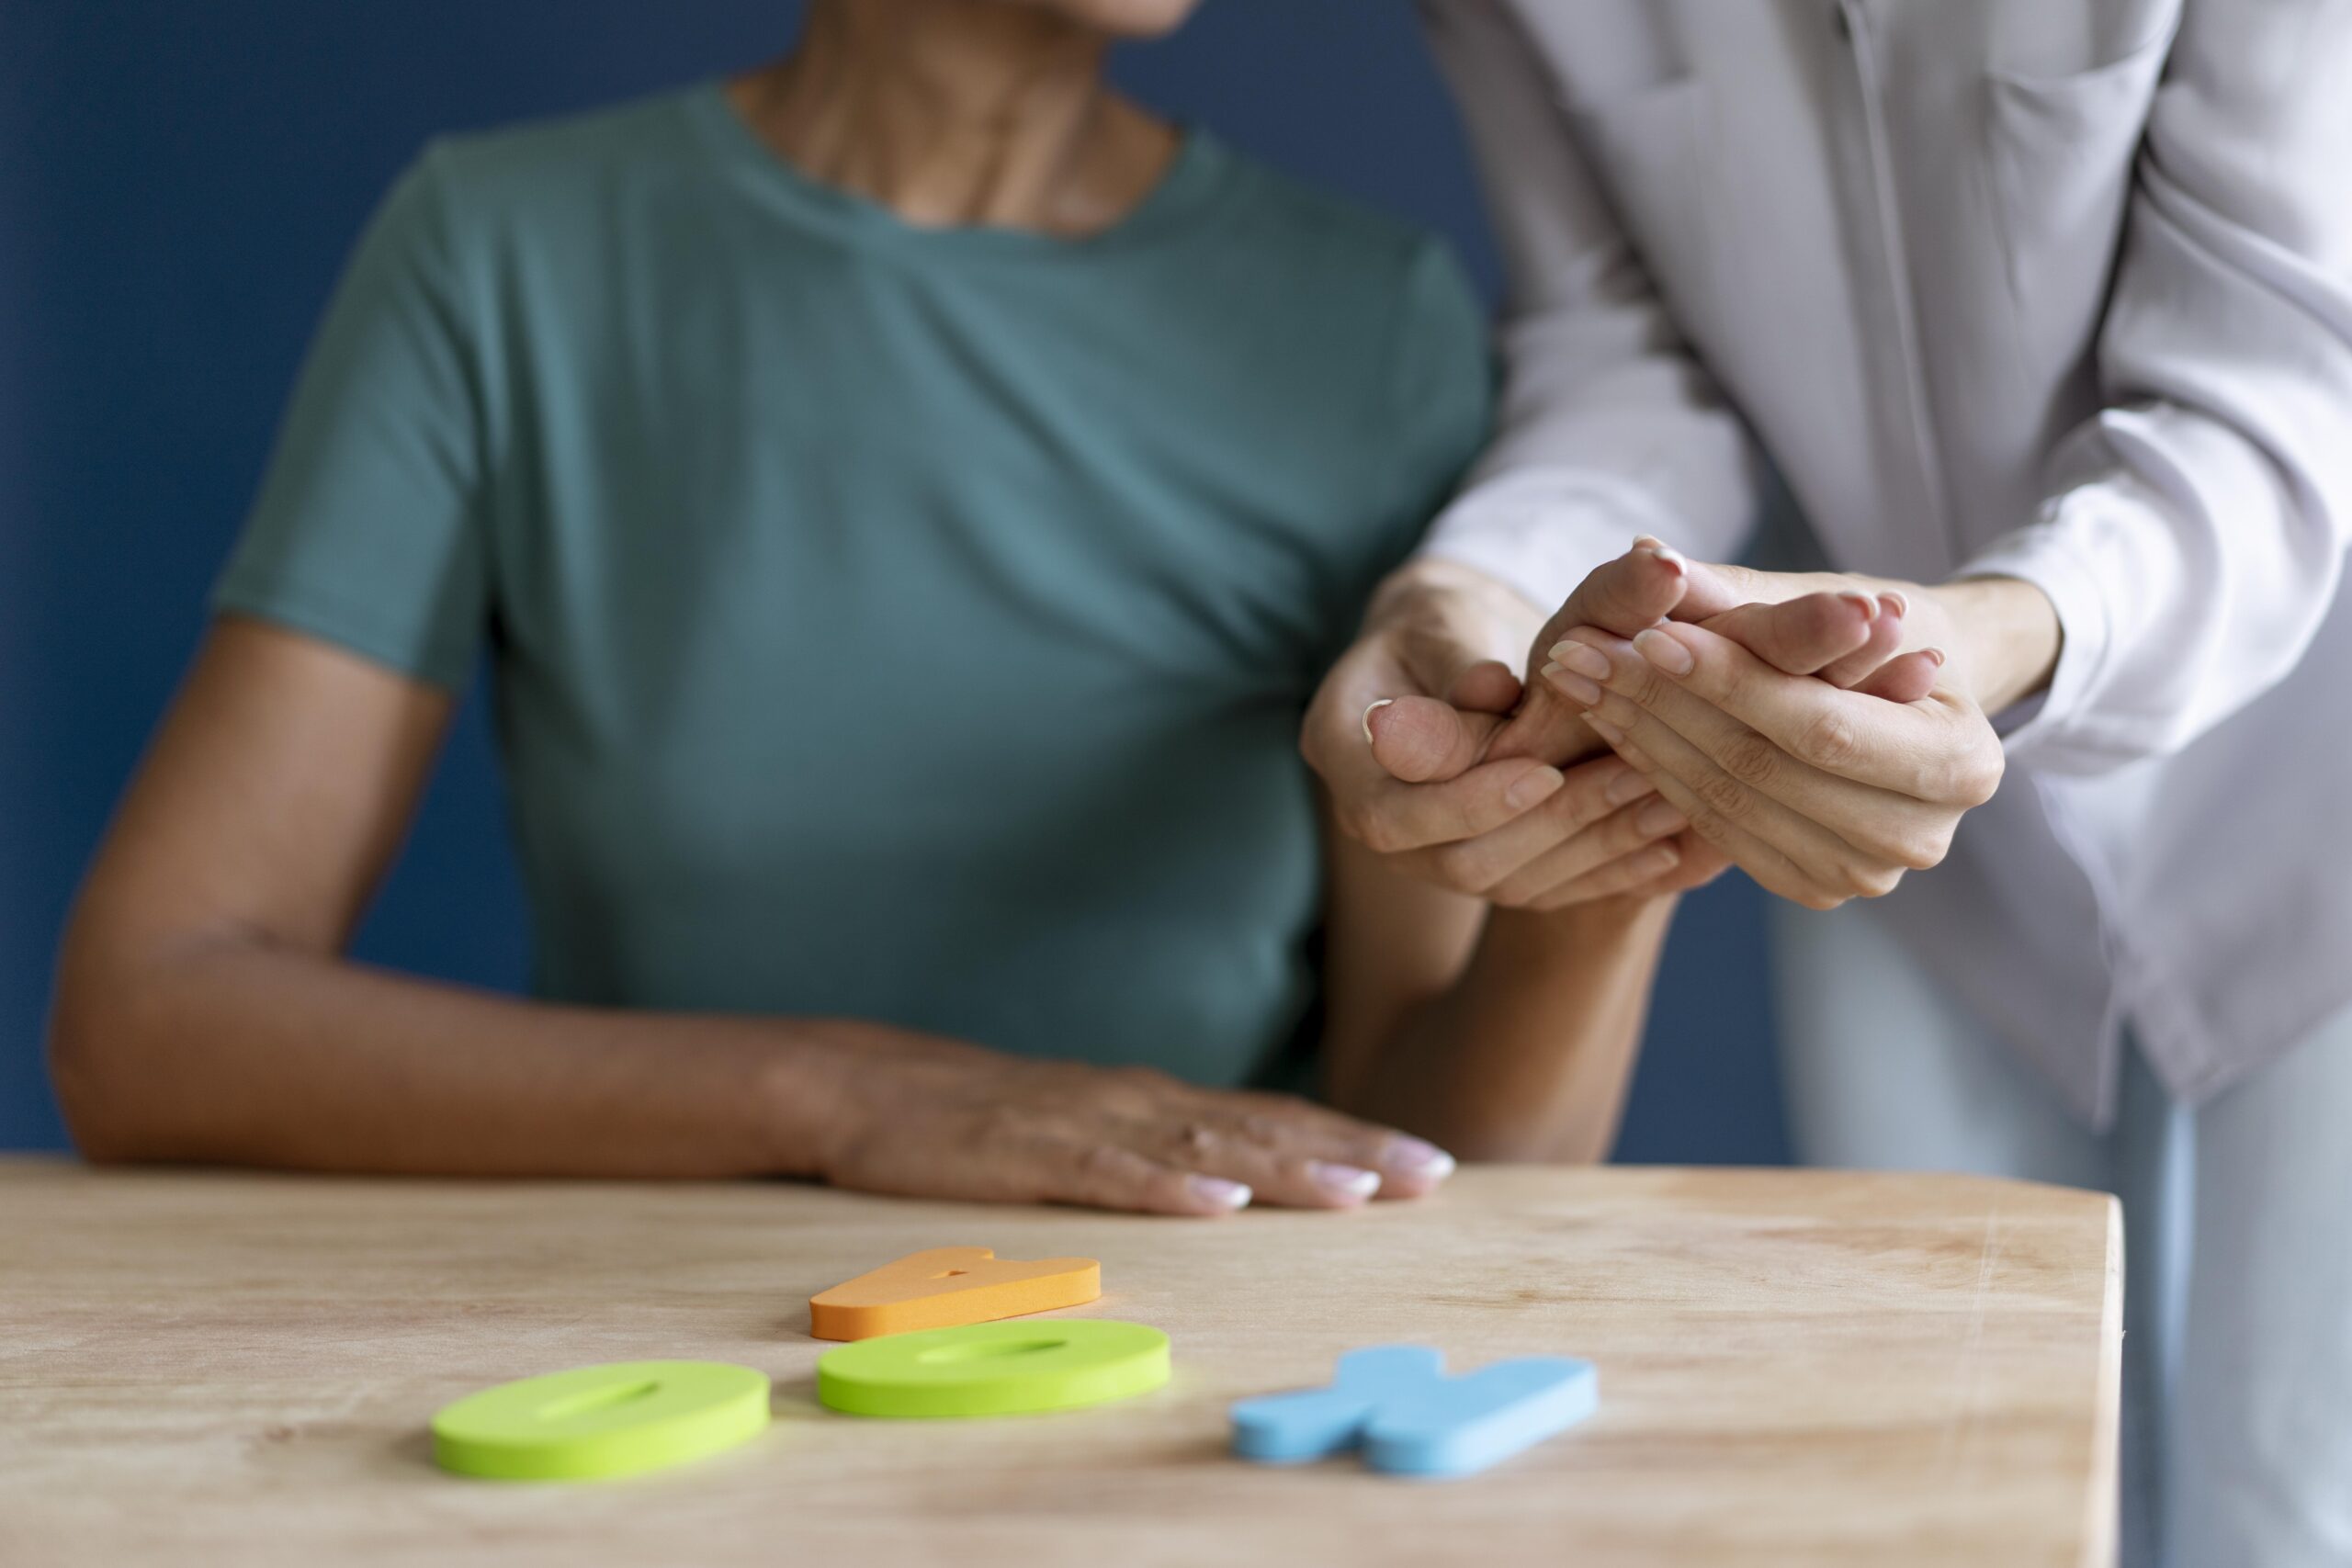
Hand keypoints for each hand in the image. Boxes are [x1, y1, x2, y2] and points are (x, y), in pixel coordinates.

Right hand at [816, 1033, 1457, 1216]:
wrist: (867, 1087)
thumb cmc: (984, 1121)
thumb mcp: (1087, 1132)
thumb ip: (1159, 1148)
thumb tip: (1244, 1177)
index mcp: (1153, 1101)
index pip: (1272, 1118)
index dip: (1353, 1139)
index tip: (1432, 1163)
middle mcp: (1135, 1101)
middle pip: (1259, 1126)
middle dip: (1350, 1151)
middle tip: (1429, 1174)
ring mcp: (1083, 1122)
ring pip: (1201, 1146)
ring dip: (1282, 1168)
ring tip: (1354, 1192)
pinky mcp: (1028, 1151)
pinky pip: (1107, 1172)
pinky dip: (1166, 1186)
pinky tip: (1216, 1202)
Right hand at [1305, 561, 1678, 903]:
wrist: (1447, 655)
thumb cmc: (1442, 620)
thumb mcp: (1445, 619)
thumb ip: (1464, 658)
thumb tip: (1491, 687)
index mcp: (1341, 748)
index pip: (1391, 813)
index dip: (1467, 802)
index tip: (1542, 769)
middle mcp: (1373, 816)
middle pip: (1455, 860)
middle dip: (1550, 824)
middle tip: (1632, 777)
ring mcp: (1425, 853)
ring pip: (1506, 882)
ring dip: (1593, 848)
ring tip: (1667, 804)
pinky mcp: (1480, 865)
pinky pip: (1543, 889)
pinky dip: (1608, 871)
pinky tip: (1670, 846)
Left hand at [1537, 614, 2003, 908]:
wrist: (1901, 698)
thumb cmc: (1872, 631)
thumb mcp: (1830, 596)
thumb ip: (1745, 593)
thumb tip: (1647, 556)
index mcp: (1961, 761)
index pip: (1816, 724)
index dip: (1727, 681)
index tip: (1644, 636)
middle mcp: (1921, 836)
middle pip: (1764, 770)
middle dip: (1662, 705)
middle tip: (1577, 653)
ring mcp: (1866, 874)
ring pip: (1728, 803)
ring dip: (1640, 739)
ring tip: (1576, 679)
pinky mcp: (1814, 886)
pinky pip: (1717, 829)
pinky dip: (1656, 774)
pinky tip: (1607, 722)